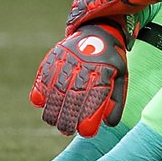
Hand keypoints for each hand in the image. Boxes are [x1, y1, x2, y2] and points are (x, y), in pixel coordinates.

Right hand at [30, 21, 129, 136]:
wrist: (99, 29)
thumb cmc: (110, 60)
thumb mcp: (120, 76)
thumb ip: (115, 100)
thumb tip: (110, 124)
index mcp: (104, 71)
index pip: (95, 98)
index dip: (89, 117)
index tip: (85, 132)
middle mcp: (85, 65)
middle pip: (73, 97)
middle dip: (68, 118)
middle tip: (66, 131)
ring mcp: (68, 60)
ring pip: (56, 89)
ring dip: (52, 109)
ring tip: (53, 122)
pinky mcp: (55, 56)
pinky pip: (44, 75)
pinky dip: (40, 90)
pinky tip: (40, 103)